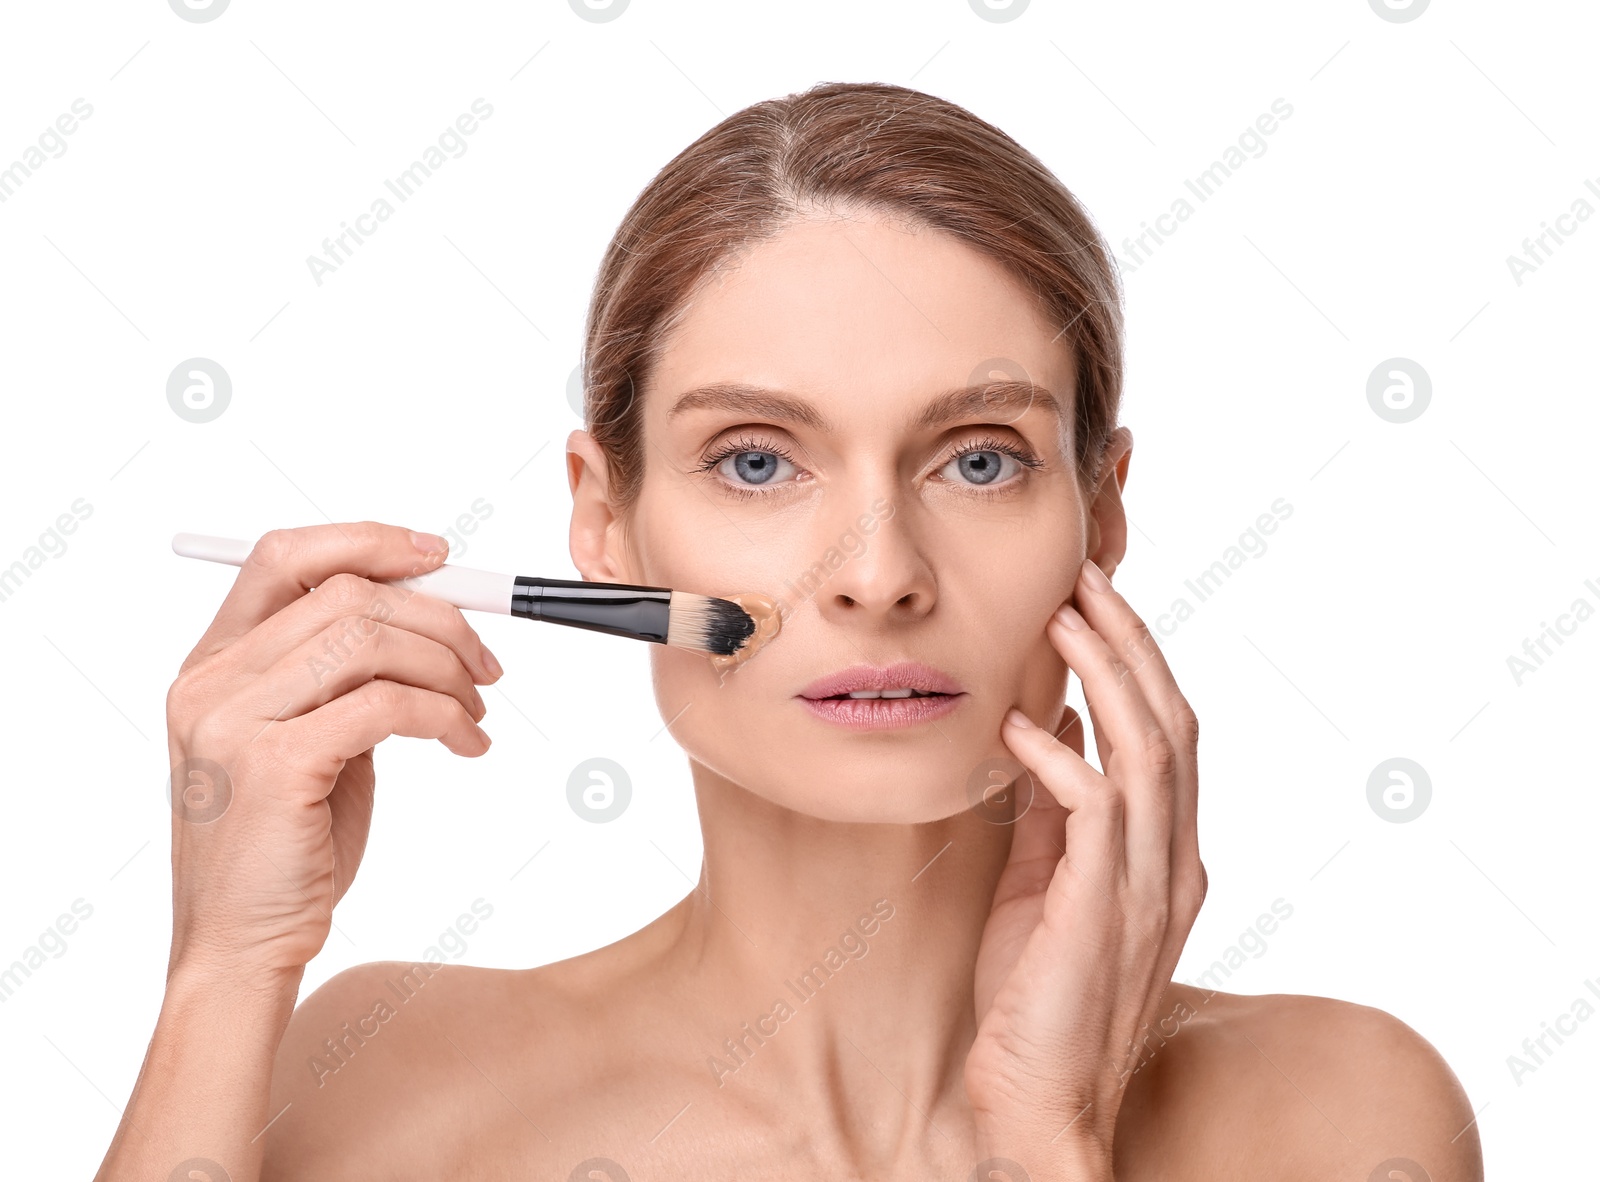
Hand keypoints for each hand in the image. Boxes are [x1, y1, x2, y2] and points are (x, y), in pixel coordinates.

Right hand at [164, 521, 500, 985]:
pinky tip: (467, 745)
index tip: (440, 557)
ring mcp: (233, 722)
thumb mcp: (311, 740)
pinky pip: (386, 704)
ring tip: (477, 713)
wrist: (242, 948)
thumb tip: (432, 615)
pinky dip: (446, 716)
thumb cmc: (287, 847)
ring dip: (448, 668)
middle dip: (438, 618)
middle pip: (345, 593)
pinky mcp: (273, 765)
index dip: (368, 541)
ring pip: (369, 640)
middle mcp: (211, 682)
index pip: (284, 556)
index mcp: (213, 663)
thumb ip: (344, 675)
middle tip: (486, 664)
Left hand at [964, 557, 1204, 1173]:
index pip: (1166, 733)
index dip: (1137, 661)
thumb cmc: (1036, 994)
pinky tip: (1021, 725)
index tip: (1094, 602)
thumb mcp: (1046, 881)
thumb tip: (1048, 727)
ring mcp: (1149, 883)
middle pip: (1170, 723)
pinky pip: (1096, 808)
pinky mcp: (1105, 906)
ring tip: (1064, 617)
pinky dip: (1061, 757)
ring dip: (1107, 675)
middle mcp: (1174, 860)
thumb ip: (1054, 810)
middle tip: (1085, 579)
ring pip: (1149, 750)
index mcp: (1165, 852)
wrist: (1040, 1101)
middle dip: (1130, 643)